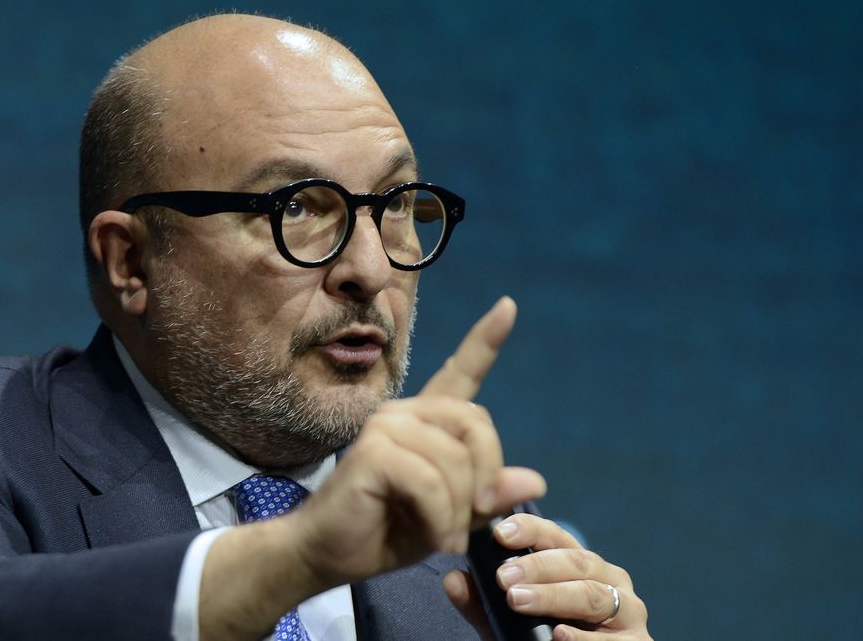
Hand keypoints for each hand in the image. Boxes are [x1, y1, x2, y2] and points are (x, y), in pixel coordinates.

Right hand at [199, 297, 546, 638]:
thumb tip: (535, 479)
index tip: (508, 306)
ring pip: (455, 461)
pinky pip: (432, 482)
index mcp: (425, 422)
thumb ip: (485, 497)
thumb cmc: (385, 533)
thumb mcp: (449, 518)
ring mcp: (385, 426)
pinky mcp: (372, 451)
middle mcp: (404, 413)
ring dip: (459, 511)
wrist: (326, 555)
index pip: (460, 373)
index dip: (485, 341)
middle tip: (474, 520)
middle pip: (476, 425)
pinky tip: (432, 536)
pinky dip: (440, 518)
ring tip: (445, 537)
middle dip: (487, 477)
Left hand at [443, 514, 652, 639]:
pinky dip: (583, 637)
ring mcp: (628, 614)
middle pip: (577, 563)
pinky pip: (611, 640)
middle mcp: (610, 581)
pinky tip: (559, 635)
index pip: (557, 537)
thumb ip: (484, 605)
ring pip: (594, 596)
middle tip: (504, 578)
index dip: (531, 530)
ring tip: (520, 600)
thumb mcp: (512, 624)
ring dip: (555, 596)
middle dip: (538, 566)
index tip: (501, 533)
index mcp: (582, 566)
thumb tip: (452, 579)